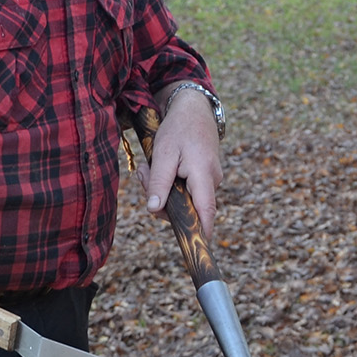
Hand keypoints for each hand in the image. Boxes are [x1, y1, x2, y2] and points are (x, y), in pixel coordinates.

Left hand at [143, 85, 222, 236]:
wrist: (193, 107)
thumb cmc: (179, 129)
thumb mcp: (163, 154)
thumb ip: (159, 183)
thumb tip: (154, 209)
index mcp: (203, 176)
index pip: (206, 212)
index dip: (202, 233)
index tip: (197, 249)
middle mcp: (212, 181)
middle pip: (186, 207)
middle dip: (160, 197)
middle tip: (144, 173)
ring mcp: (210, 179)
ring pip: (183, 197)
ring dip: (162, 186)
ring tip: (150, 164)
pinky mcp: (205, 175)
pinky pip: (185, 188)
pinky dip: (170, 180)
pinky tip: (161, 164)